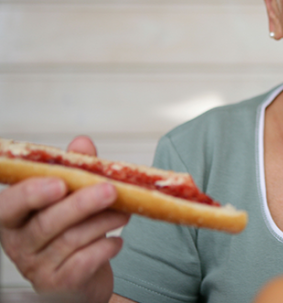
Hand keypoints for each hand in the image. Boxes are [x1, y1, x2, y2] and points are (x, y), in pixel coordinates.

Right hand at [0, 136, 128, 302]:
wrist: (81, 277)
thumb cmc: (73, 231)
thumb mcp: (73, 197)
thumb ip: (76, 169)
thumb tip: (82, 144)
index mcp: (15, 217)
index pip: (9, 205)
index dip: (31, 194)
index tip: (60, 183)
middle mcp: (18, 243)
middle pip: (45, 223)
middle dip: (81, 204)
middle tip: (110, 190)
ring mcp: (36, 267)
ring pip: (70, 240)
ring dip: (103, 222)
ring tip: (125, 212)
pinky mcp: (58, 284)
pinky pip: (83, 262)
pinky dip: (105, 248)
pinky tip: (117, 241)